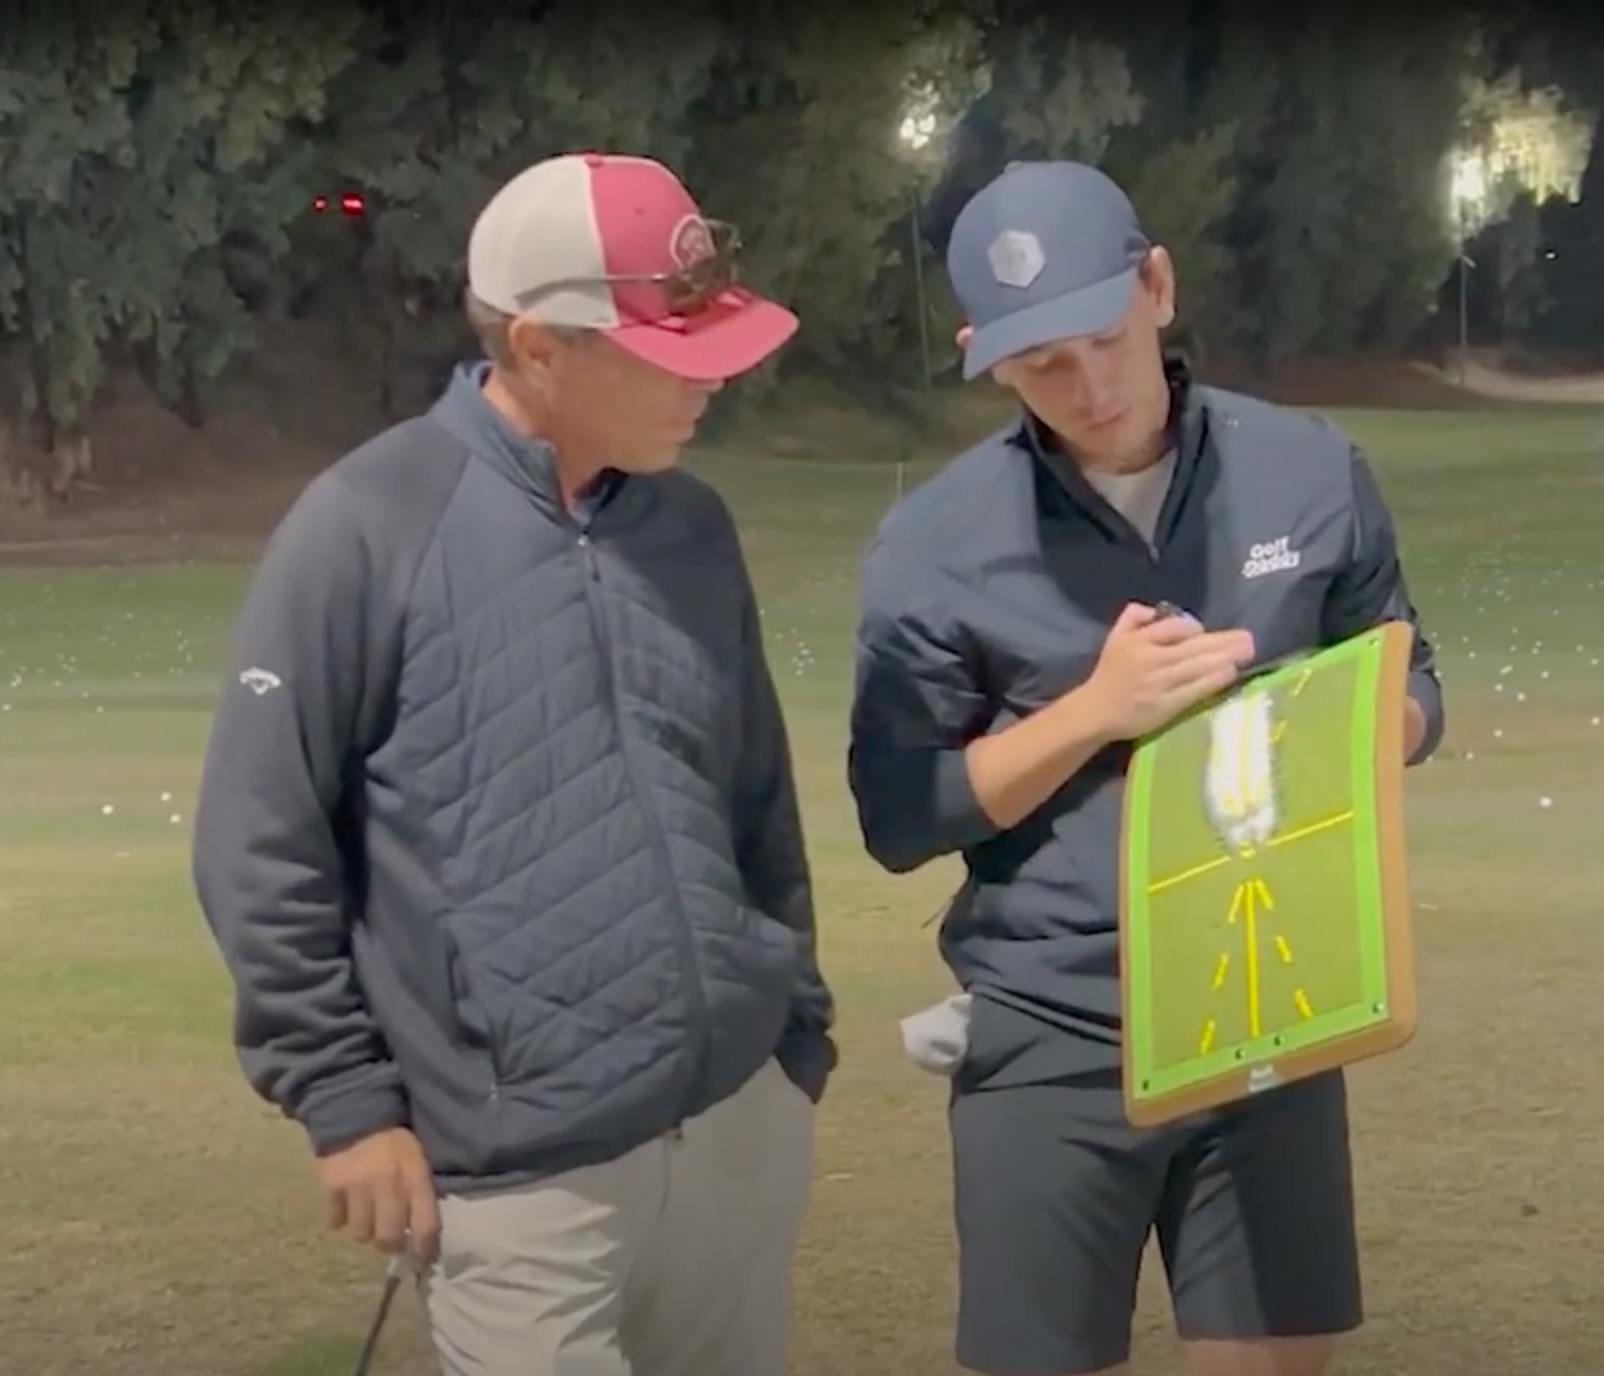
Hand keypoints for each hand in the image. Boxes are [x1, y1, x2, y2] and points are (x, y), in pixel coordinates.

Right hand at [315, 1127, 439, 1264]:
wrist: (357, 1109)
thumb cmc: (395, 1137)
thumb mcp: (418, 1158)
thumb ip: (421, 1190)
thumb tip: (422, 1232)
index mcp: (415, 1175)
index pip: (425, 1224)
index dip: (424, 1249)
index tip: (422, 1261)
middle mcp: (388, 1183)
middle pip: (389, 1237)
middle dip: (390, 1244)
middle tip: (389, 1239)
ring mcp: (357, 1186)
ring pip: (361, 1233)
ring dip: (365, 1230)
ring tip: (368, 1217)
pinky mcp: (331, 1186)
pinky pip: (336, 1220)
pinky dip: (341, 1217)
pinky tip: (347, 1205)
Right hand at [1080, 603, 1255, 740]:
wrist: (1096, 711)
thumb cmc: (1109, 673)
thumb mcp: (1114, 637)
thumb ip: (1133, 616)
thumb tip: (1159, 609)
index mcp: (1138, 641)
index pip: (1173, 627)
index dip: (1193, 628)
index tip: (1204, 633)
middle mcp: (1150, 660)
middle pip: (1193, 647)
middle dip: (1223, 642)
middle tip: (1248, 638)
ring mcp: (1160, 683)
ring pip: (1197, 667)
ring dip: (1224, 658)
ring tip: (1247, 651)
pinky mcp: (1166, 704)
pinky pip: (1194, 689)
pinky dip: (1213, 680)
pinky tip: (1229, 673)